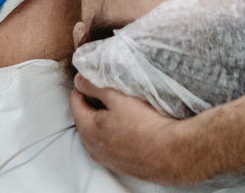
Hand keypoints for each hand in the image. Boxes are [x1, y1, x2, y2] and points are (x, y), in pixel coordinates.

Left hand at [70, 74, 203, 184]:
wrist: (170, 153)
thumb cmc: (144, 125)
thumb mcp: (117, 97)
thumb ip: (94, 86)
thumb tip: (79, 79)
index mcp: (87, 129)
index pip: (74, 101)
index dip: (84, 86)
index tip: (95, 79)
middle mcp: (92, 148)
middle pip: (85, 117)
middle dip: (94, 103)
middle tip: (111, 91)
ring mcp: (106, 159)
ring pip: (98, 132)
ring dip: (105, 119)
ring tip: (123, 108)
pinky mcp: (120, 165)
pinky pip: (110, 144)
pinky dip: (115, 133)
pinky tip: (131, 126)